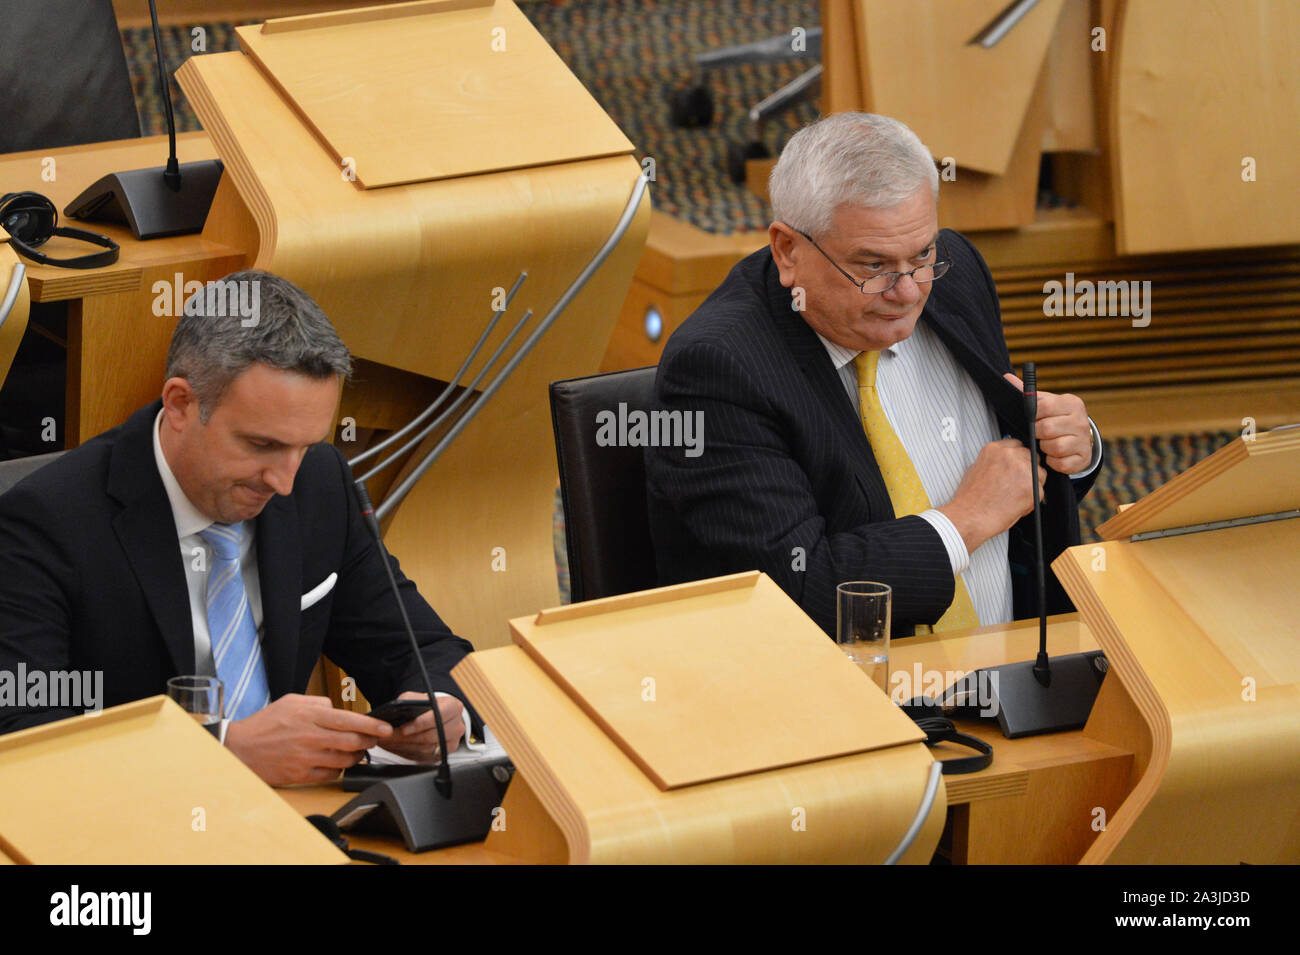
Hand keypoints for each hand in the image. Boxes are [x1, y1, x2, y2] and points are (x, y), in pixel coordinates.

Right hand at [224, 693, 392, 786]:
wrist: (240, 748)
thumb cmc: (266, 723)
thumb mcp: (291, 701)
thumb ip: (318, 703)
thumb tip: (337, 707)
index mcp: (310, 716)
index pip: (350, 720)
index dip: (372, 725)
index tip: (386, 728)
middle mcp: (311, 737)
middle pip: (352, 742)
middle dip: (369, 741)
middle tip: (374, 740)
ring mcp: (306, 758)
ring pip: (345, 760)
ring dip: (357, 756)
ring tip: (358, 751)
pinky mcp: (301, 775)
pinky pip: (331, 775)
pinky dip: (340, 769)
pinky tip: (337, 762)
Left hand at [376, 691, 464, 763]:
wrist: (437, 716)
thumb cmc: (426, 706)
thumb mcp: (417, 697)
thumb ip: (409, 701)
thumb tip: (397, 711)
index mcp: (454, 707)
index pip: (438, 715)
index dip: (420, 723)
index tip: (403, 728)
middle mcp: (458, 725)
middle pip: (432, 735)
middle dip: (408, 738)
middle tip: (390, 738)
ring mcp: (454, 740)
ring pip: (428, 747)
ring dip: (406, 747)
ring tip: (390, 744)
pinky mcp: (446, 752)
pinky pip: (427, 757)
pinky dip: (411, 753)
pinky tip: (399, 748)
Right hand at [938, 437, 1046, 553]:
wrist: (969, 517)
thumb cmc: (969, 499)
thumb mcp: (975, 469)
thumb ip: (994, 461)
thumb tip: (1006, 462)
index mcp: (994, 450)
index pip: (1017, 444)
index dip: (1018, 457)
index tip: (1015, 466)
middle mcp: (1010, 456)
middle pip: (1031, 456)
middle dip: (1027, 469)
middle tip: (1016, 484)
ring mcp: (1022, 471)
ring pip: (1040, 474)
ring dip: (1032, 484)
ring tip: (1015, 496)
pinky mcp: (1032, 488)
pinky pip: (1040, 492)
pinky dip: (1032, 500)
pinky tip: (1016, 505)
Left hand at [1004, 373, 1091, 474]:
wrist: (1077, 438)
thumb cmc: (1055, 418)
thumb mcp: (1044, 403)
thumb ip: (1027, 394)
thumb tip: (1006, 377)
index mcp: (1071, 403)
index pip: (1044, 406)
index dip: (1033, 415)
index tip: (1033, 418)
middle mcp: (1081, 421)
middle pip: (1047, 429)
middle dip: (1037, 434)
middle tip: (1038, 434)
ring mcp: (1084, 440)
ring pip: (1055, 448)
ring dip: (1045, 448)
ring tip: (1046, 444)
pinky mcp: (1084, 459)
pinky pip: (1061, 464)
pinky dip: (1053, 462)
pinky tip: (1053, 456)